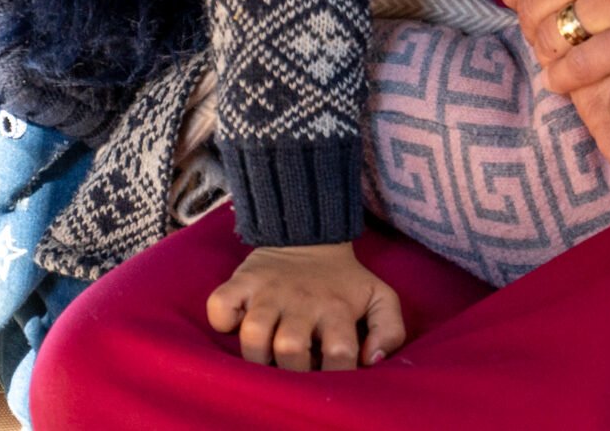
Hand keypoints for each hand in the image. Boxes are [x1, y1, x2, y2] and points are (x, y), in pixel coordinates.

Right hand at [206, 242, 406, 371]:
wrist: (310, 235)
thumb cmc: (343, 281)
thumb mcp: (380, 297)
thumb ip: (389, 330)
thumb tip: (371, 360)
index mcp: (337, 308)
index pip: (339, 353)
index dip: (335, 372)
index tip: (330, 373)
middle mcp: (302, 301)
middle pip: (291, 350)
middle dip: (293, 370)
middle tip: (296, 367)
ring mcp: (268, 292)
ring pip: (253, 335)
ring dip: (257, 356)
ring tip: (267, 356)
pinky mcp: (241, 282)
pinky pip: (220, 305)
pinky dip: (222, 320)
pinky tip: (236, 325)